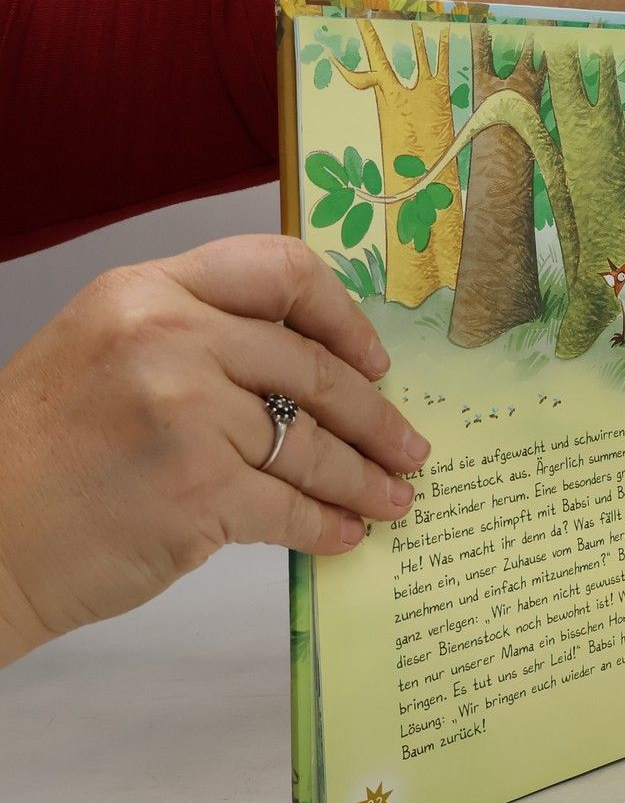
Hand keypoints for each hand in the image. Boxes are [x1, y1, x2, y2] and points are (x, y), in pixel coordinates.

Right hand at [0, 236, 426, 666]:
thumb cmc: (40, 451)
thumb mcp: (105, 349)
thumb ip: (197, 335)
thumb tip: (310, 361)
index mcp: (150, 290)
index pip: (281, 270)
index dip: (342, 316)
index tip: (372, 358)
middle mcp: (171, 338)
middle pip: (313, 368)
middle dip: (374, 415)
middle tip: (407, 443)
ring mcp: (187, 415)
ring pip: (311, 444)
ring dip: (363, 477)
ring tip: (393, 496)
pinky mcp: (196, 492)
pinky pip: (289, 506)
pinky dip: (326, 524)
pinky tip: (345, 532)